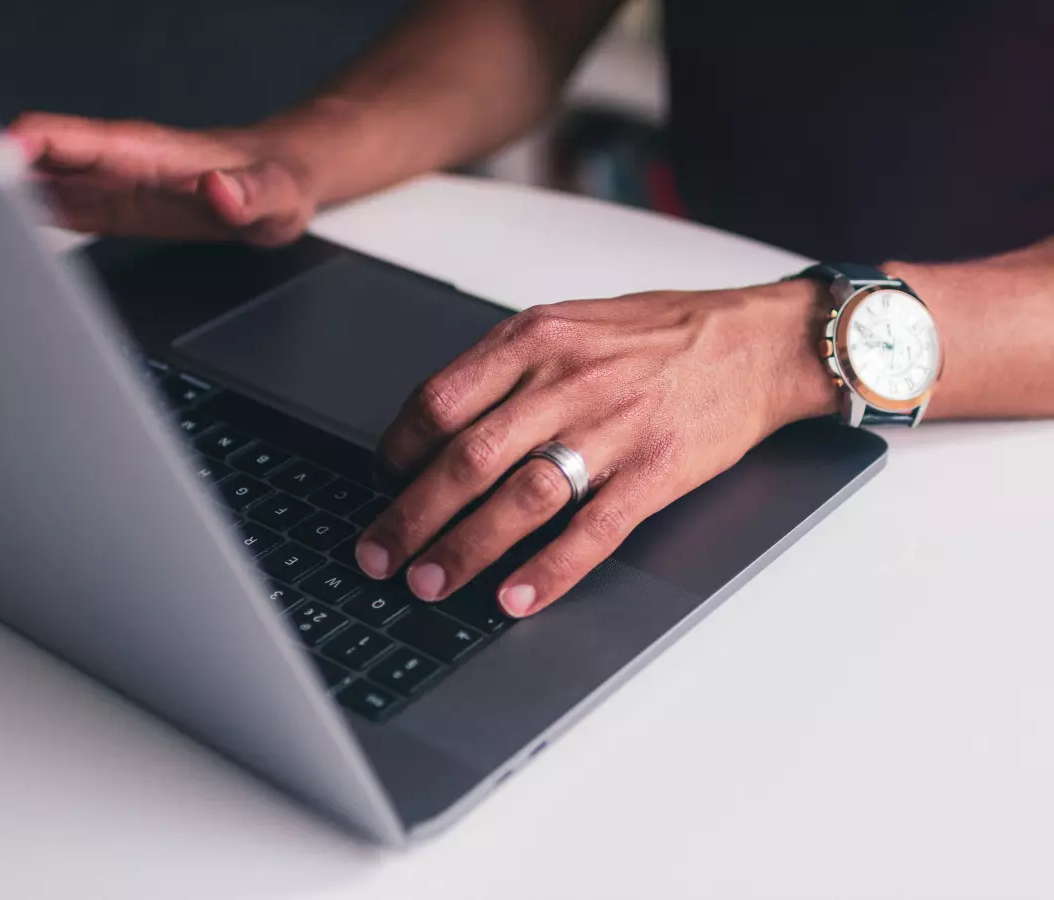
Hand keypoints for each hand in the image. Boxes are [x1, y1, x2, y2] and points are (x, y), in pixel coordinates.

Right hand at [8, 104, 348, 244]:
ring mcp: (112, 185)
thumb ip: (247, 194)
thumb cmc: (278, 182)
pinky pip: (59, 210)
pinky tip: (10, 243)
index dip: (19, 148)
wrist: (283, 184)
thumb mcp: (275, 194)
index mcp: (144, 151)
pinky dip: (30, 223)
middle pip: (34, 159)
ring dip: (3, 205)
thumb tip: (217, 189)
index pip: (64, 137)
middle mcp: (117, 163)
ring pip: (38, 185)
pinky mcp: (116, 209)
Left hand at [354, 280, 835, 616]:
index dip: (398, 451)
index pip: (439, 400)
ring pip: (520, 498)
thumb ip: (508, 368)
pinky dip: (549, 570)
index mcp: (535, 340)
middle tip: (379, 555)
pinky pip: (593, 530)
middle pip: (467, 458)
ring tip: (430, 583)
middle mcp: (565, 382)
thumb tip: (441, 425)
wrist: (755, 342)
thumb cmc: (658, 335)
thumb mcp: (570, 324)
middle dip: (412, 515)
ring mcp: (612, 429)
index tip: (384, 482)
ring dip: (465, 548)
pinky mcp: (655, 472)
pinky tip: (515, 597)